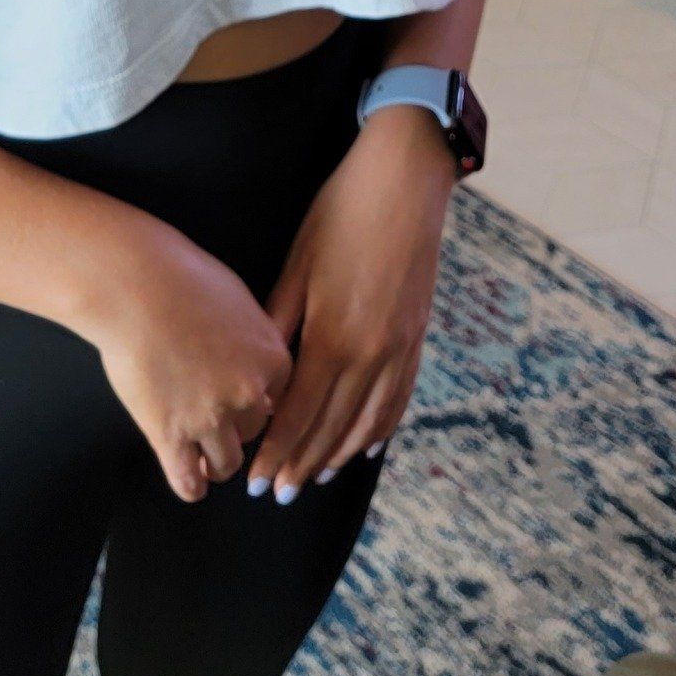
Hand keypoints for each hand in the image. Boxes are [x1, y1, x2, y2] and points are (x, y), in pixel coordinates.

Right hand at [90, 217, 295, 505]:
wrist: (136, 286)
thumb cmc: (181, 277)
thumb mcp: (238, 299)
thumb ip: (253, 338)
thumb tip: (254, 361)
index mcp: (271, 358)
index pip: (279, 398)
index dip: (257, 399)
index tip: (242, 400)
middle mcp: (249, 394)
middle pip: (254, 430)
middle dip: (236, 425)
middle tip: (213, 415)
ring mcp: (211, 419)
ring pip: (227, 463)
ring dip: (216, 461)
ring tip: (204, 456)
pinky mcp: (171, 436)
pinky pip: (188, 482)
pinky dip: (191, 486)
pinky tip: (188, 479)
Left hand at [246, 108, 454, 502]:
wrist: (405, 182)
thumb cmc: (342, 214)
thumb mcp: (299, 264)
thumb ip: (278, 323)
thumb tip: (258, 369)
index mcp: (334, 337)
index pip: (299, 413)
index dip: (277, 451)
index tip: (257, 481)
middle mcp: (371, 354)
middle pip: (332, 427)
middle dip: (302, 464)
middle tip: (278, 494)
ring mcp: (400, 348)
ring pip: (368, 422)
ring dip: (340, 455)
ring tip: (316, 477)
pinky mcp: (417, 336)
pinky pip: (399, 398)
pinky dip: (380, 429)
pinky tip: (366, 446)